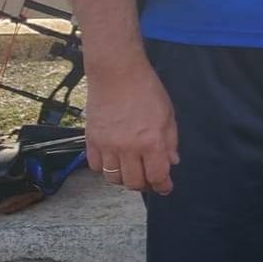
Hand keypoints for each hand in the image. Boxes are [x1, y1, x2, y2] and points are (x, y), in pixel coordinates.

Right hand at [85, 58, 179, 194]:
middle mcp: (127, 148)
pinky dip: (105, 168)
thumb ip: (170, 141)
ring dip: (124, 178)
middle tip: (149, 178)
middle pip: (133, 182)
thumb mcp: (168, 115)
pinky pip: (96, 166)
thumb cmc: (146, 90)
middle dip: (144, 185)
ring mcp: (106, 145)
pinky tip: (114, 160)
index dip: (163, 186)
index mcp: (151, 142)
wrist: (117, 74)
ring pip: (113, 178)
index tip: (165, 187)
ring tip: (132, 170)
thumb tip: (171, 162)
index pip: (157, 176)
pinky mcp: (90, 140)